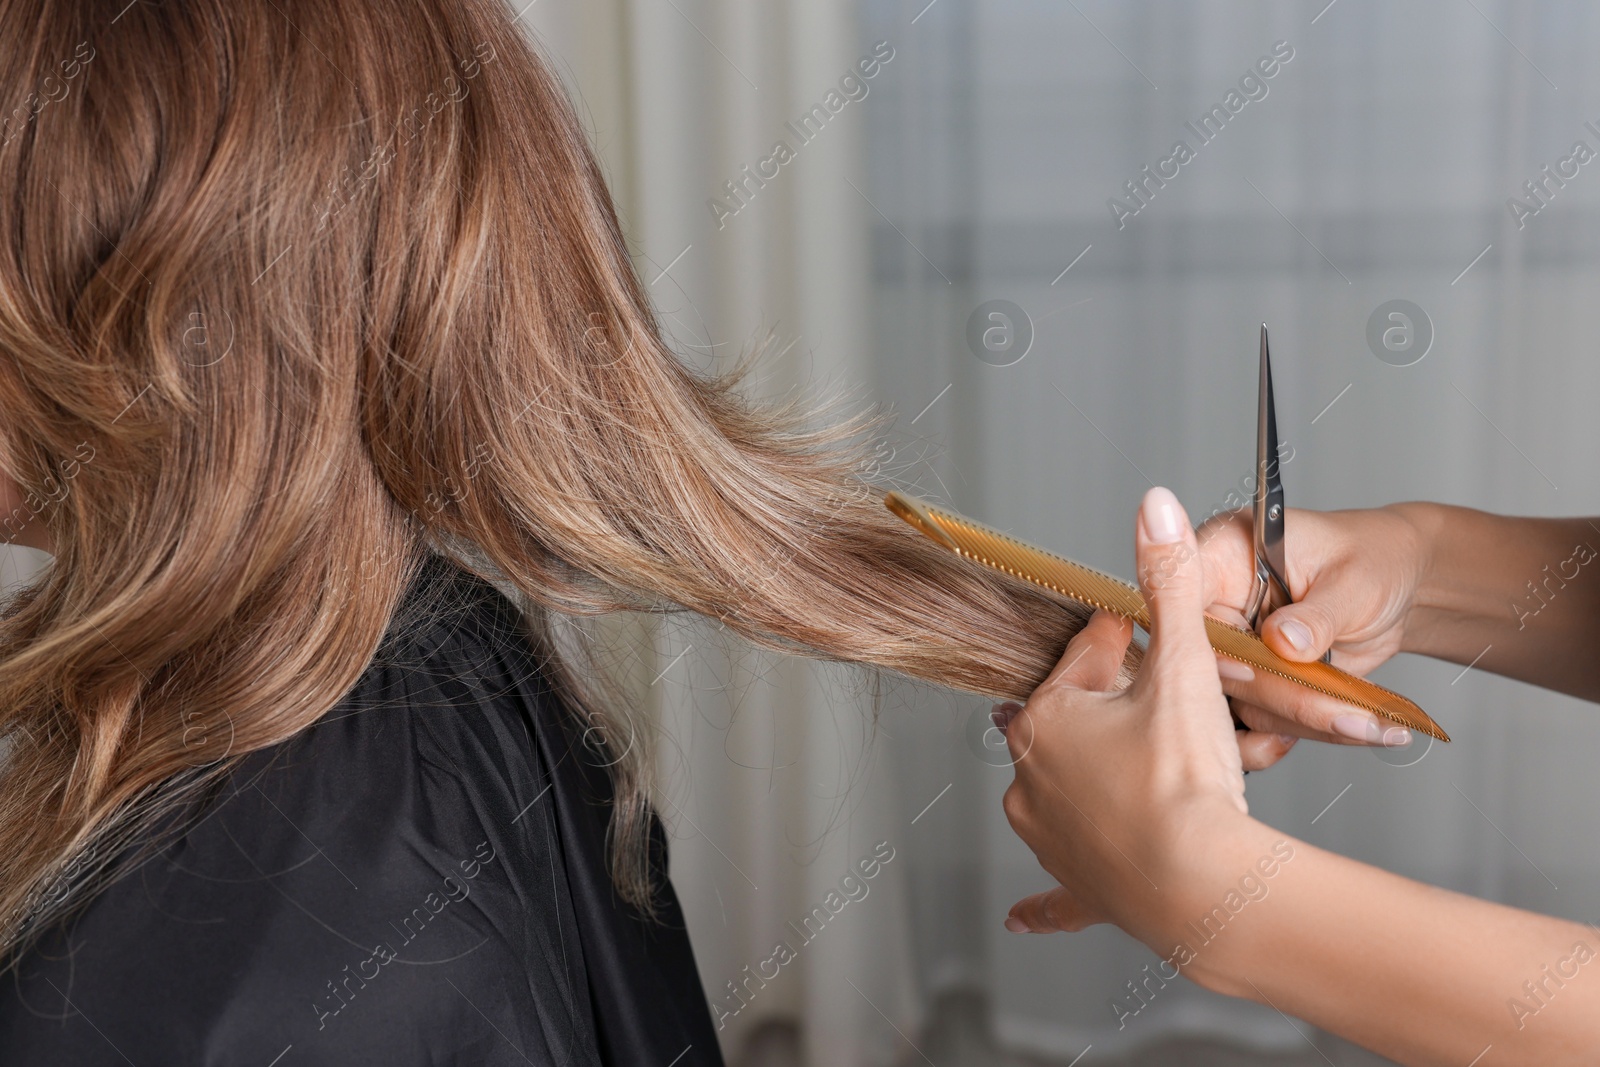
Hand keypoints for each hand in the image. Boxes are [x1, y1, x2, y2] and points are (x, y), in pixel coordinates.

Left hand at [999, 487, 1255, 939]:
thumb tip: (1150, 505)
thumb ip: (1167, 584)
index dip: (1124, 641)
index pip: (1084, 655)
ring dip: (1088, 782)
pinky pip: (1055, 893)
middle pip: (1068, 721)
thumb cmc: (1186, 781)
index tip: (1149, 637)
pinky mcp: (1079, 888)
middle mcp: (1032, 776)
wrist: (1202, 887)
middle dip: (1107, 708)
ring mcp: (1050, 836)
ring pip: (1059, 793)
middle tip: (1157, 707)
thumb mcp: (1182, 667)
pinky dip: (1044, 902)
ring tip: (1142, 774)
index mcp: (1048, 718)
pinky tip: (1023, 916)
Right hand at [1193, 503, 1427, 754]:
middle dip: (1276, 691)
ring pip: (1238, 699)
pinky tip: (1354, 721)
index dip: (1204, 639)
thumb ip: (1317, 614)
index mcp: (1223, 555)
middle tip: (1338, 710)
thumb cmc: (1373, 558)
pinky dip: (1309, 726)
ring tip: (1363, 721)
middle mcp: (1216, 602)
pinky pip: (1262, 718)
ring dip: (1302, 715)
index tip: (1246, 670)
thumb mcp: (1355, 580)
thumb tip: (1283, 641)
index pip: (1183, 597)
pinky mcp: (1251, 681)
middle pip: (1209, 661)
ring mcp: (1232, 646)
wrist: (1399, 586)